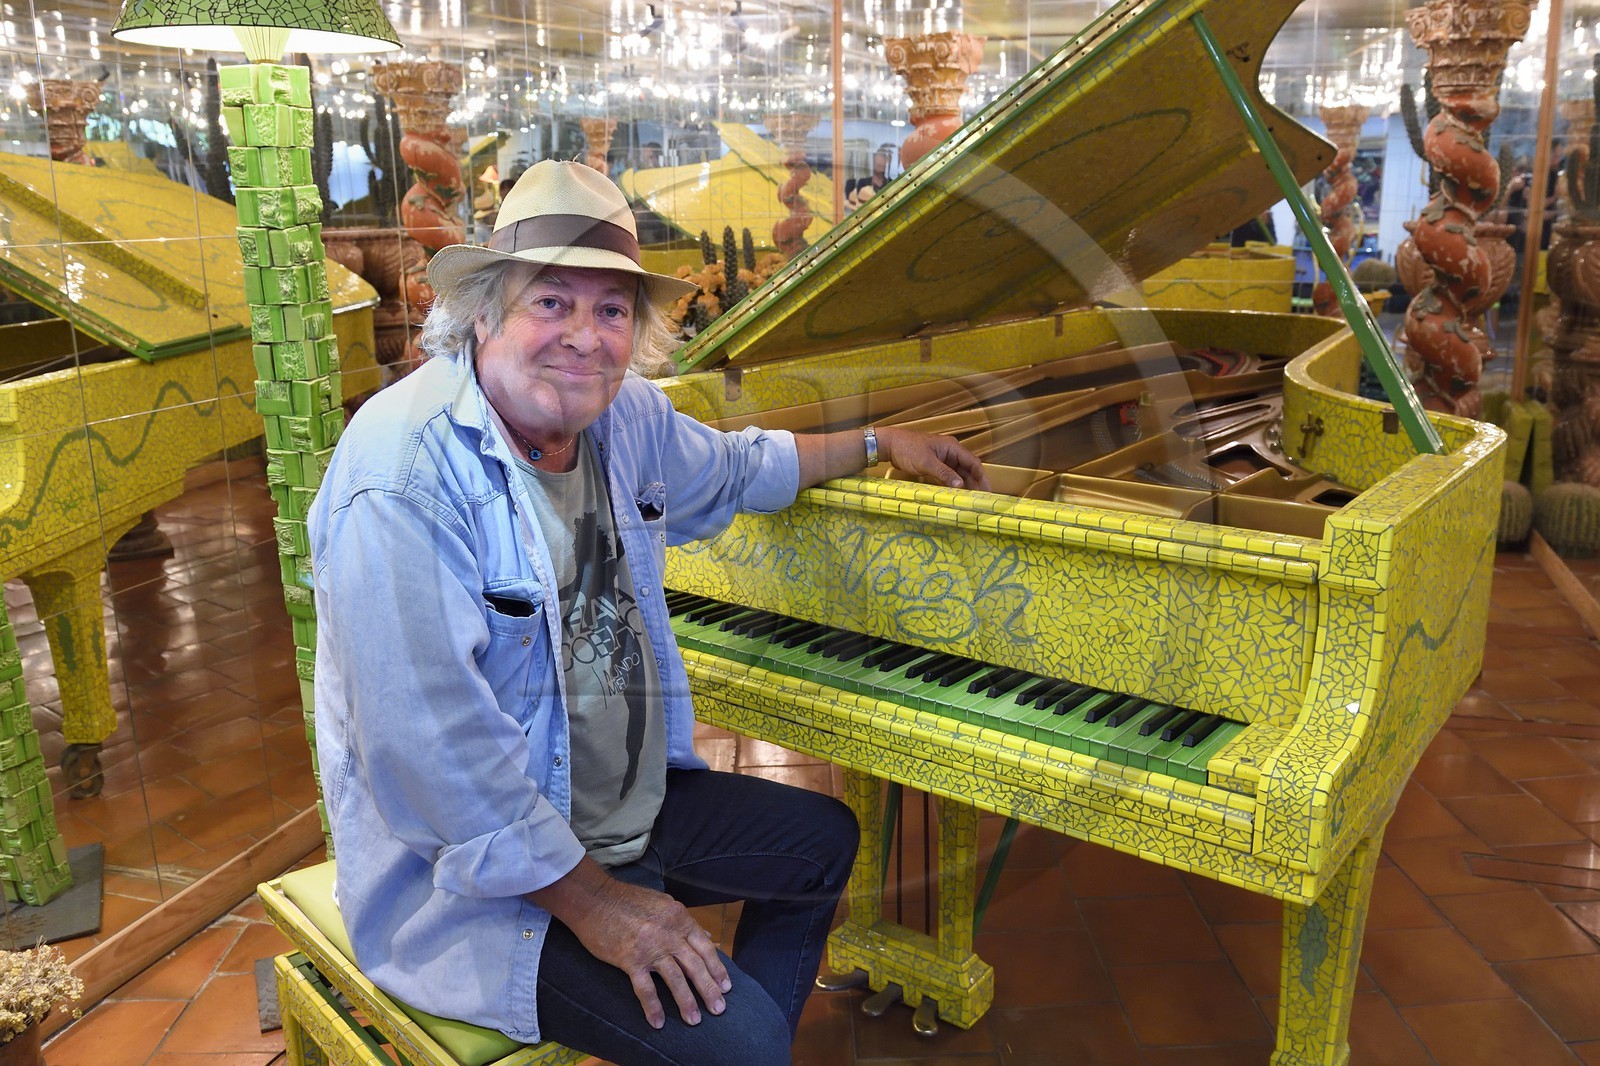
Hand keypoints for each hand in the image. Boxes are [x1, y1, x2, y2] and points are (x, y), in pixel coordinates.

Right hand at [531, 860, 729, 1028]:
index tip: (726, 986)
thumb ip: (685, 923)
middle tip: (719, 1009)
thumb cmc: (627, 900)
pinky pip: (645, 988)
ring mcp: (651, 947)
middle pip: (695, 965)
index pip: (705, 947)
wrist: (594, 898)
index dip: (717, 968)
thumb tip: (708, 939)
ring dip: (687, 1002)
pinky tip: (658, 1022)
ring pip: (675, 979)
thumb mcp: (663, 904)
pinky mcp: (630, 959)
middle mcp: (670, 933)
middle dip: (709, 989)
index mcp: (679, 918)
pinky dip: (653, 1007)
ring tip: (694, 1021)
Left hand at [875, 426, 990, 491]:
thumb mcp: (926, 462)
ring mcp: (943, 459)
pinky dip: (953, 485)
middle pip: (968, 469)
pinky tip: (956, 495)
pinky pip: (948, 476)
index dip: (981, 476)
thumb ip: (944, 473)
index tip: (986, 490)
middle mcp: (951, 453)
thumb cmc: (908, 449)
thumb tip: (961, 485)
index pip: (973, 462)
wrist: (890, 445)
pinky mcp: (935, 466)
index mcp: (952, 448)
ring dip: (965, 485)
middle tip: (982, 499)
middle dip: (976, 483)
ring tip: (971, 500)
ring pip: (959, 474)